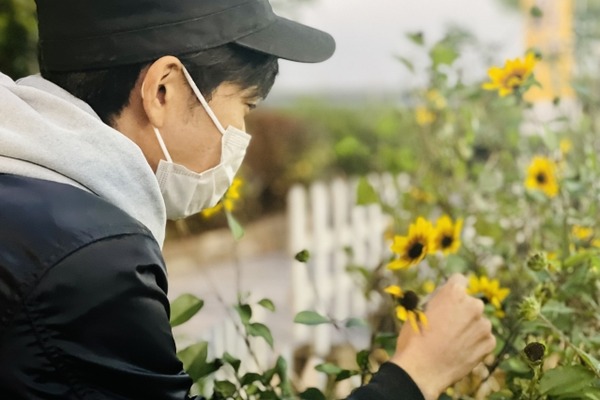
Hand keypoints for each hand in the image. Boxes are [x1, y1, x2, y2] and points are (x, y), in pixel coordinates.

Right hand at [390, 274, 495, 399]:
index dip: (451, 291)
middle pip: (470, 302)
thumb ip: (437, 302)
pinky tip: (460, 351)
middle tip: (447, 326)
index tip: (447, 301)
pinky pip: (485, 338)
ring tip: (452, 342)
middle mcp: (473, 305)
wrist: (421, 370)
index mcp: (454, 292)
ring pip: (478, 322)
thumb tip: (444, 302)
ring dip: (470, 328)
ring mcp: (483, 325)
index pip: (459, 280)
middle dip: (462, 311)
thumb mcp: (418, 311)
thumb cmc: (414, 339)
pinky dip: (475, 343)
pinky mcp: (489, 344)